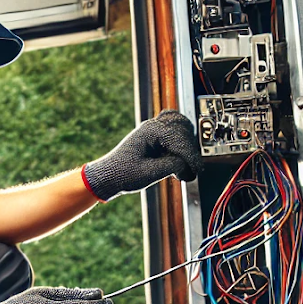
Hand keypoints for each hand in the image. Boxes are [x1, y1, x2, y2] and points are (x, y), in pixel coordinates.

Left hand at [82, 110, 201, 199]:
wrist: (107, 177)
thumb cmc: (123, 174)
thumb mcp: (150, 173)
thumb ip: (172, 165)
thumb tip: (187, 163)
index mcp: (150, 131)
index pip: (180, 139)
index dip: (190, 156)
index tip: (195, 171)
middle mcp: (152, 126)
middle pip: (183, 130)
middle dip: (188, 151)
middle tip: (188, 172)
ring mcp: (153, 130)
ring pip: (180, 128)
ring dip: (185, 146)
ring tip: (181, 168)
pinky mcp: (154, 137)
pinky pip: (174, 131)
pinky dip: (180, 143)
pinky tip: (177, 159)